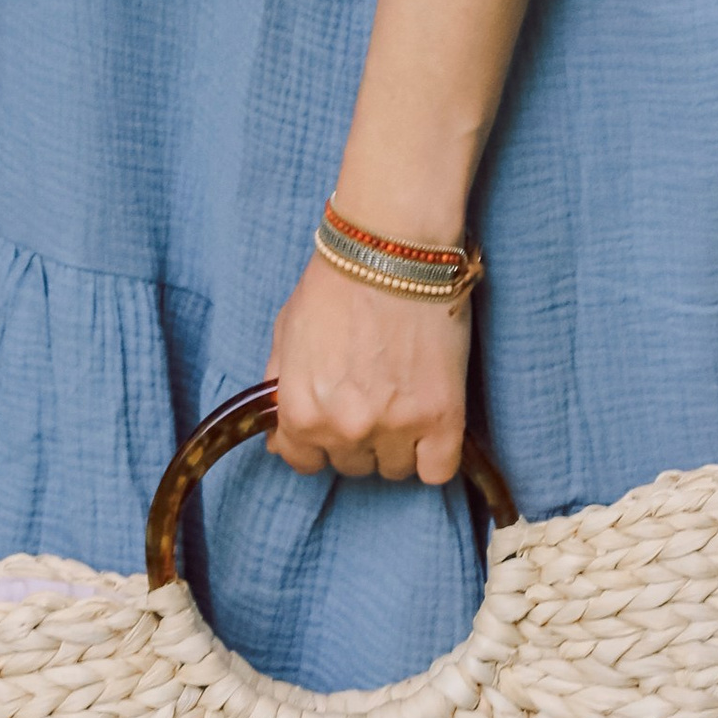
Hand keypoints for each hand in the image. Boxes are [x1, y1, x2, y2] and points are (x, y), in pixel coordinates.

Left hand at [267, 246, 469, 486]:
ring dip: (397, 442)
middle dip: (357, 434)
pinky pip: (438, 471)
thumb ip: (278, 387)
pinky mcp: (442, 418)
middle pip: (352, 464)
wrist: (393, 247)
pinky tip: (432, 422)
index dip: (317, 438)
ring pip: (394, 469)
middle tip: (372, 391)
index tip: (333, 417)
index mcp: (300, 410)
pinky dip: (435, 453)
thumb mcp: (287, 330)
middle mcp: (344, 428)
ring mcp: (394, 427)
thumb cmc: (337, 280)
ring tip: (403, 395)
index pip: (303, 461)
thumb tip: (275, 436)